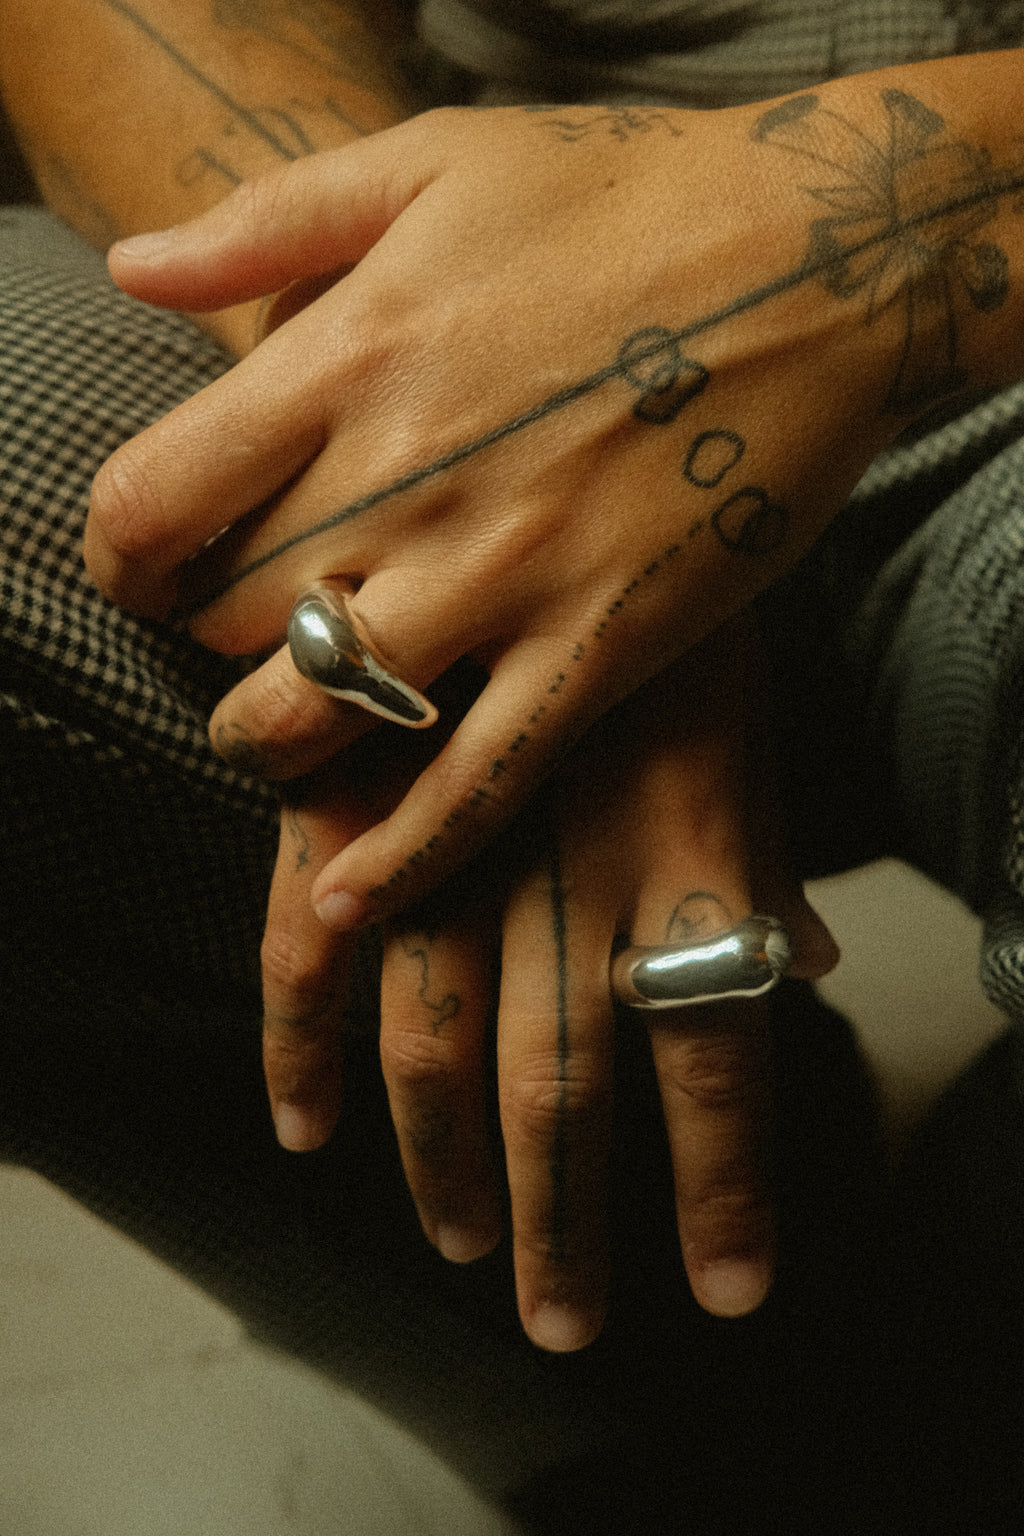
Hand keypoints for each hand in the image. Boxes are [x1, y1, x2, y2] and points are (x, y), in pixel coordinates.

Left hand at [88, 87, 980, 926]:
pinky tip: (346, 894)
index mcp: (352, 355)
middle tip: (229, 640)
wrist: (825, 256)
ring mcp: (509, 573)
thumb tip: (133, 270)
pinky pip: (476, 779)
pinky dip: (401, 854)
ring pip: (324, 713)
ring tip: (272, 738)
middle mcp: (412, 476)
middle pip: (233, 616)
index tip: (141, 571)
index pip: (157, 501)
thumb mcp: (434, 156)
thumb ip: (268, 219)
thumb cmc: (629, 196)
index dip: (122, 557)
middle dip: (204, 643)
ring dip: (266, 747)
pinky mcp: (601, 644)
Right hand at [258, 622, 838, 1350]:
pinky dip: (301, 1048)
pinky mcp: (350, 799)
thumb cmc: (665, 601)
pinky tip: (305, 1127)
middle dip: (570, 1222)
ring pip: (437, 1047)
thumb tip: (803, 965)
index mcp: (684, 846)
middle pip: (568, 1089)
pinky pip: (309, 949)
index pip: (715, 1057)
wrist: (548, 453)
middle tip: (564, 1320)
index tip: (727, 1289)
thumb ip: (762, 856)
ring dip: (444, 1169)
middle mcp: (566, 866)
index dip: (725, 1188)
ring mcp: (448, 836)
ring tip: (462, 1250)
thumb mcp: (748, 723)